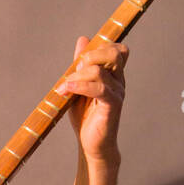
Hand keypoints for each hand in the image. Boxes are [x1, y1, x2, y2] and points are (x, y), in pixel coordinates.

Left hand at [56, 36, 127, 164]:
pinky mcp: (112, 106)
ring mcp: (117, 93)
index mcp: (114, 74)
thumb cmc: (86, 117)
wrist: (91, 145)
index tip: (78, 64)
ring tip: (64, 87)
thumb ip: (81, 64)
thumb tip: (83, 39)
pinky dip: (80, 86)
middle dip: (90, 56)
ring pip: (100, 70)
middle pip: (115, 52)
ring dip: (77, 76)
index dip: (98, 48)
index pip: (117, 48)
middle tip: (74, 72)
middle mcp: (119, 81)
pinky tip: (67, 90)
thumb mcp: (79, 86)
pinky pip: (99, 89)